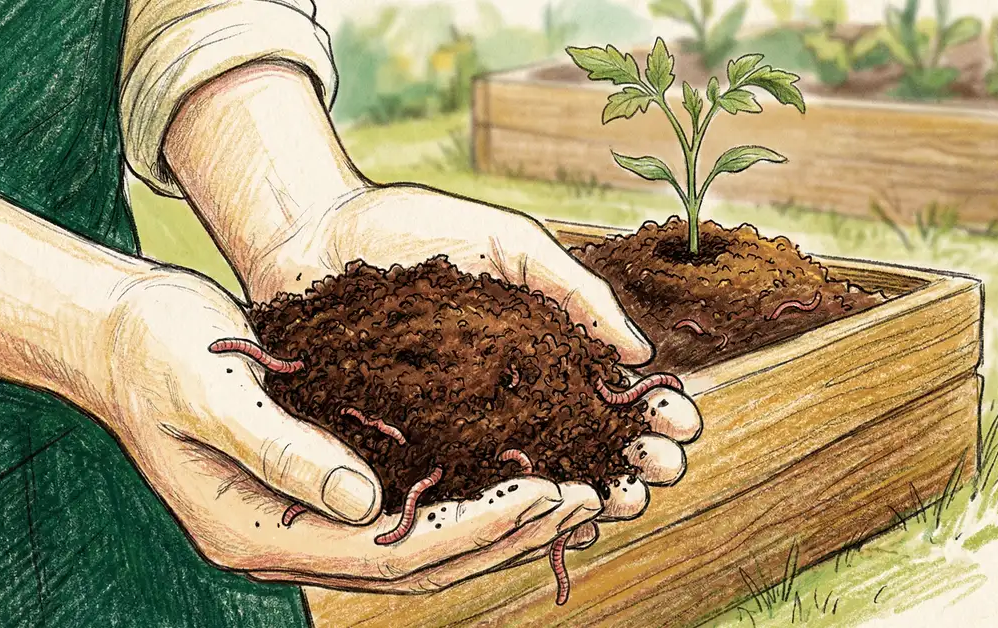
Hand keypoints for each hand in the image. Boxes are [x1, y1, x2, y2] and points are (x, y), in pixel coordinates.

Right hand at [83, 267, 602, 589]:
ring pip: (418, 541)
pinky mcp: (319, 486)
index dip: (473, 527)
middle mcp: (287, 539)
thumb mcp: (212, 392)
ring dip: (494, 525)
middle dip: (502, 533)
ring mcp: (303, 519)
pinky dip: (462, 497)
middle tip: (584, 500)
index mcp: (257, 531)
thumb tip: (365, 501)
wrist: (120, 334)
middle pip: (415, 559)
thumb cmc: (157, 352)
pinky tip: (512, 473)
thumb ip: (282, 450)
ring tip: (570, 497)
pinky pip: (405, 507)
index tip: (544, 493)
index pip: (387, 549)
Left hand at [246, 185, 703, 521]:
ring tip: (621, 500)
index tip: (684, 420)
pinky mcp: (403, 446)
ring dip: (584, 494)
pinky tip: (541, 515)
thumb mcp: (509, 243)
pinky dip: (502, 506)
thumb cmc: (415, 227)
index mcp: (540, 350)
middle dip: (630, 461)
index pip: (607, 393)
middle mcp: (505, 397)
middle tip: (662, 470)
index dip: (649, 411)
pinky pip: (460, 487)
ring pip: (530, 478)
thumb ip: (573, 289)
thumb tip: (639, 352)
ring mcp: (457, 427)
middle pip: (580, 446)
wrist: (313, 232)